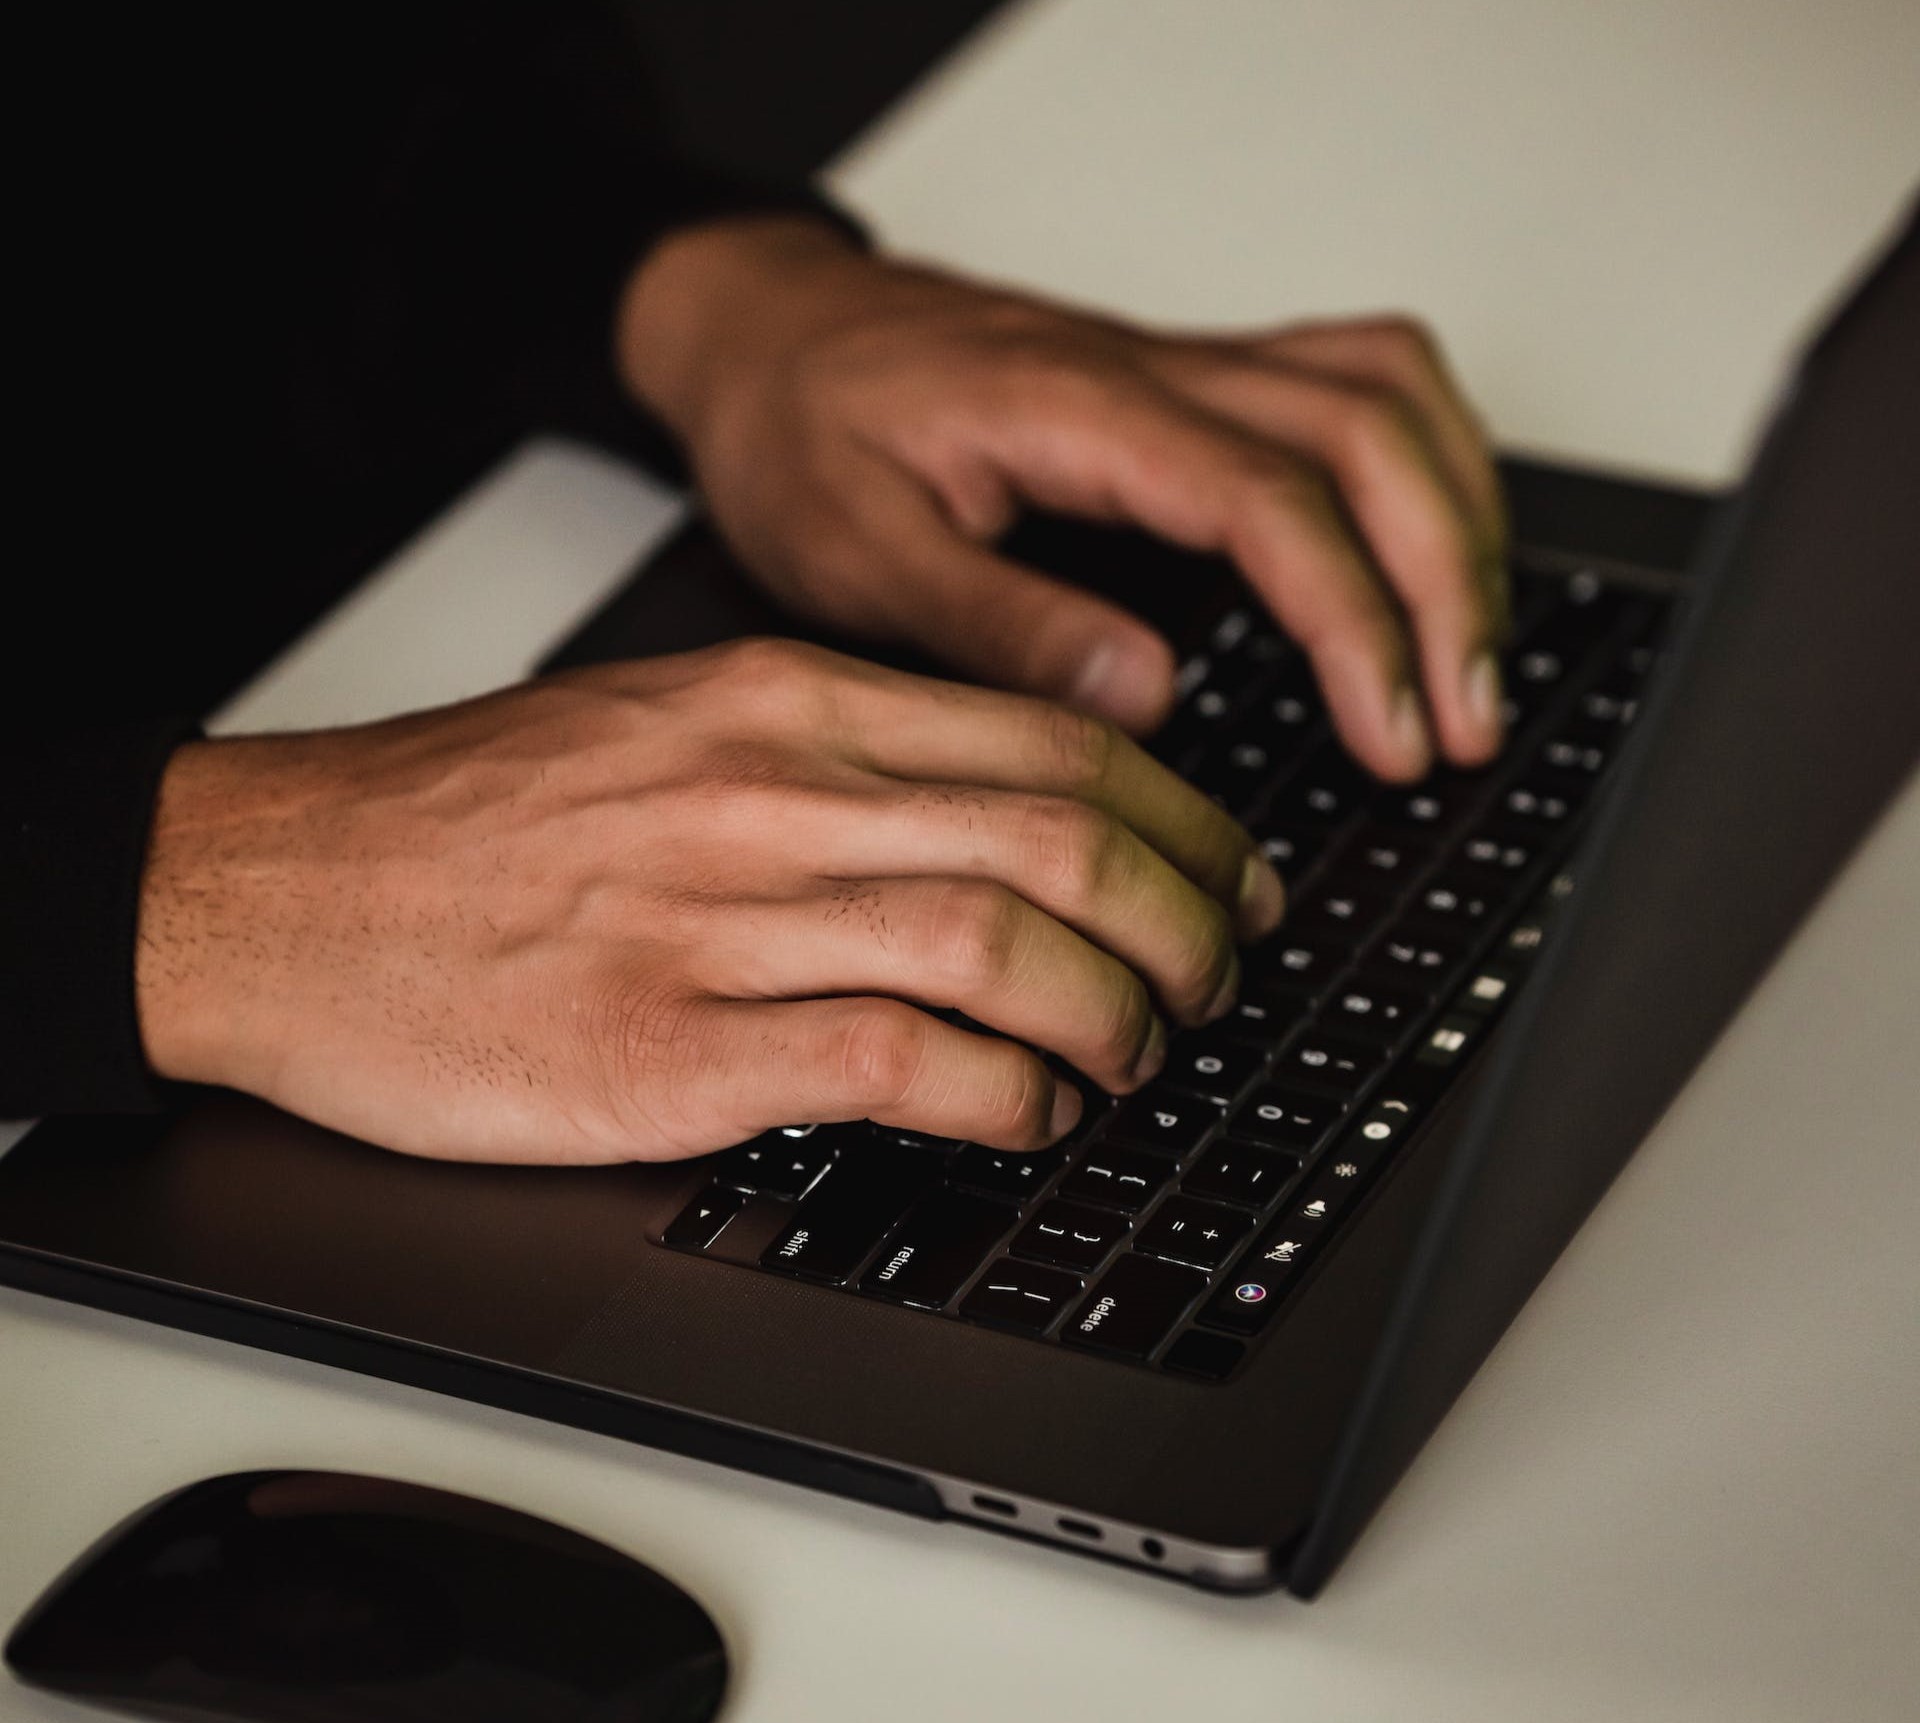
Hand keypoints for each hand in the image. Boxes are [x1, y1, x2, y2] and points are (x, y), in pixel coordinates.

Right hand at [136, 641, 1283, 1163]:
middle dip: (1188, 928)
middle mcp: (771, 793)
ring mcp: (723, 923)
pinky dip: (1008, 1098)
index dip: (1185, 823)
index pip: (1055, 747)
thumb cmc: (473, 820)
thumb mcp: (669, 724)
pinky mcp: (673, 1052)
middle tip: (1217, 982)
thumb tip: (1000, 816)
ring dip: (1117, 1020)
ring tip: (1137, 1056)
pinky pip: (903, 1068)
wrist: (279, 889)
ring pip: (1007, 953)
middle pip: (1066, 845)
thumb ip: (834, 757)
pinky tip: (1030, 1113)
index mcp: (782, 701)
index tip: (1233, 875)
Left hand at [618, 217, 1508, 779]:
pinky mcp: (1187, 385)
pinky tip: (1422, 554)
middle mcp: (1153, 372)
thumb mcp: (855, 552)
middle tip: (1464, 725)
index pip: (1275, 504)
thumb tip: (1145, 695)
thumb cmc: (799, 429)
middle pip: (1372, 435)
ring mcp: (1181, 368)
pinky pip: (1354, 388)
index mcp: (1077, 413)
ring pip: (1387, 394)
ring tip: (1473, 657)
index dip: (1359, 626)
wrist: (767, 332)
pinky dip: (1421, 467)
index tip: (1398, 734)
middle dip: (1449, 585)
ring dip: (1458, 519)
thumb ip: (997, 623)